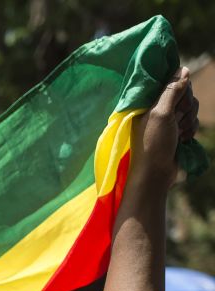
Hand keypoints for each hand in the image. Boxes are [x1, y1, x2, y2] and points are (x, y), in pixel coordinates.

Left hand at [131, 67, 199, 189]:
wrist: (155, 173)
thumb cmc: (153, 143)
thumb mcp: (161, 113)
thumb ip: (171, 90)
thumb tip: (183, 69)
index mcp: (146, 102)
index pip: (169, 81)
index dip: (179, 88)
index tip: (178, 100)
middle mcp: (156, 108)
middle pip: (183, 93)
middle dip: (186, 106)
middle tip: (178, 119)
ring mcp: (167, 119)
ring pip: (189, 106)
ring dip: (188, 119)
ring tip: (179, 133)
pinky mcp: (175, 130)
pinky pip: (191, 120)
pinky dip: (190, 129)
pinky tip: (183, 139)